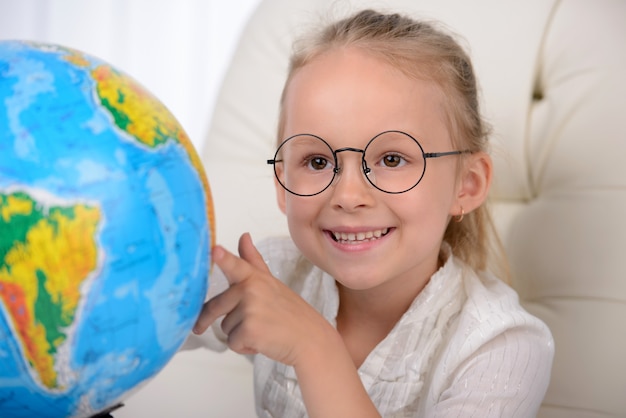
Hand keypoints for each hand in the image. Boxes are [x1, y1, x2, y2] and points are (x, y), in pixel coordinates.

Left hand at [193, 233, 331, 365]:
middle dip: (222, 319)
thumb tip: (244, 236)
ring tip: (264, 330)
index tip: (214, 251)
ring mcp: (250, 309)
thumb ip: (252, 260)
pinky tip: (264, 341)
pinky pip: (232, 343)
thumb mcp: (271, 282)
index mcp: (254, 277)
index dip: (223, 259)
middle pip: (215, 307)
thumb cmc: (290, 312)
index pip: (235, 265)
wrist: (310, 339)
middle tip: (245, 324)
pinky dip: (245, 347)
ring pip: (224, 327)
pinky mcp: (249, 330)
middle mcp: (250, 290)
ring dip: (240, 334)